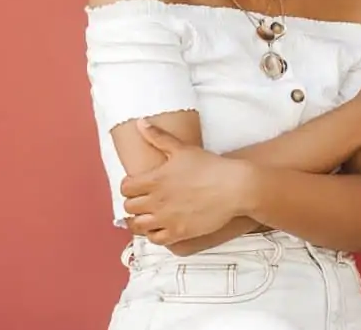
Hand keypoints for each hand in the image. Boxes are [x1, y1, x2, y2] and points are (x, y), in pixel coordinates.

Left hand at [120, 119, 248, 245]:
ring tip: (146, 216)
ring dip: (139, 221)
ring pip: (138, 226)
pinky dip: (153, 234)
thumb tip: (140, 122)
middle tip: (141, 201)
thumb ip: (158, 136)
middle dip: (132, 204)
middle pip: (129, 207)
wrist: (234, 187)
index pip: (126, 188)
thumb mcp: (182, 148)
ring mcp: (167, 219)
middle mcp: (157, 200)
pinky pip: (156, 239)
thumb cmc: (209, 166)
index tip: (135, 186)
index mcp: (155, 179)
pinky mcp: (179, 233)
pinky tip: (159, 227)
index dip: (128, 187)